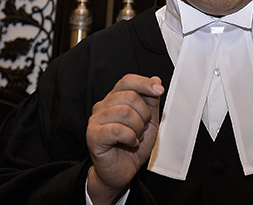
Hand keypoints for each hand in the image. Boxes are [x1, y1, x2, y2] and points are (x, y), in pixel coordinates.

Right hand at [85, 74, 163, 204]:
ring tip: (136, 137)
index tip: (159, 90)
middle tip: (143, 128)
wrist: (122, 172)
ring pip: (125, 112)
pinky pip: (117, 129)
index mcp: (114, 99)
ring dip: (138, 128)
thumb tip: (156, 80)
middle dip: (145, 114)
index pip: (127, 81)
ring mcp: (96, 120)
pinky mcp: (93, 136)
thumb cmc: (132, 147)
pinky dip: (130, 137)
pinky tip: (130, 142)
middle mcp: (103, 106)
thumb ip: (152, 101)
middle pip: (130, 96)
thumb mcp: (149, 122)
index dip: (144, 83)